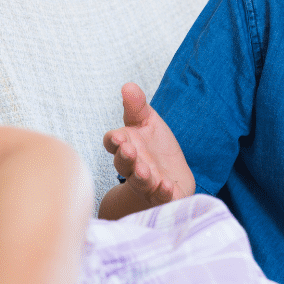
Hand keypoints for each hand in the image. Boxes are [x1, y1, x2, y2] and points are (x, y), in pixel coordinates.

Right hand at [102, 83, 194, 209]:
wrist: (171, 179)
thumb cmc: (155, 149)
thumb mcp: (147, 123)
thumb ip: (137, 107)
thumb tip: (128, 85)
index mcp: (125, 146)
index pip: (113, 143)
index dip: (114, 140)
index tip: (118, 136)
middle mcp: (133, 167)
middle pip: (124, 163)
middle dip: (125, 158)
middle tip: (129, 151)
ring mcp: (147, 184)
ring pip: (140, 181)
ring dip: (141, 176)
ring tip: (145, 171)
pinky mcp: (163, 197)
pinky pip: (161, 197)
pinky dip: (163, 193)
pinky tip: (167, 186)